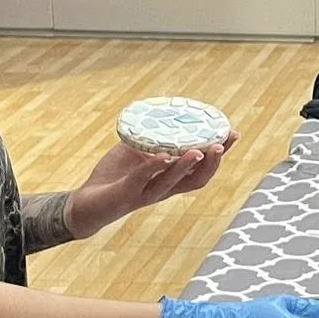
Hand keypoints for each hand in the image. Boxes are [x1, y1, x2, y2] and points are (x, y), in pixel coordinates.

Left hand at [70, 135, 236, 236]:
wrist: (86, 204)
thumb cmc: (115, 176)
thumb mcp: (136, 152)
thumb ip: (151, 139)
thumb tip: (163, 113)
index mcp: (170, 178)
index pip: (201, 167)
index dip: (219, 153)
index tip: (232, 134)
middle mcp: (164, 188)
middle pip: (196, 179)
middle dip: (212, 162)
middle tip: (222, 145)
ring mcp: (146, 193)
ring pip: (173, 183)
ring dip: (187, 166)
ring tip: (200, 151)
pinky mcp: (127, 194)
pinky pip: (142, 179)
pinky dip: (153, 166)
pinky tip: (162, 156)